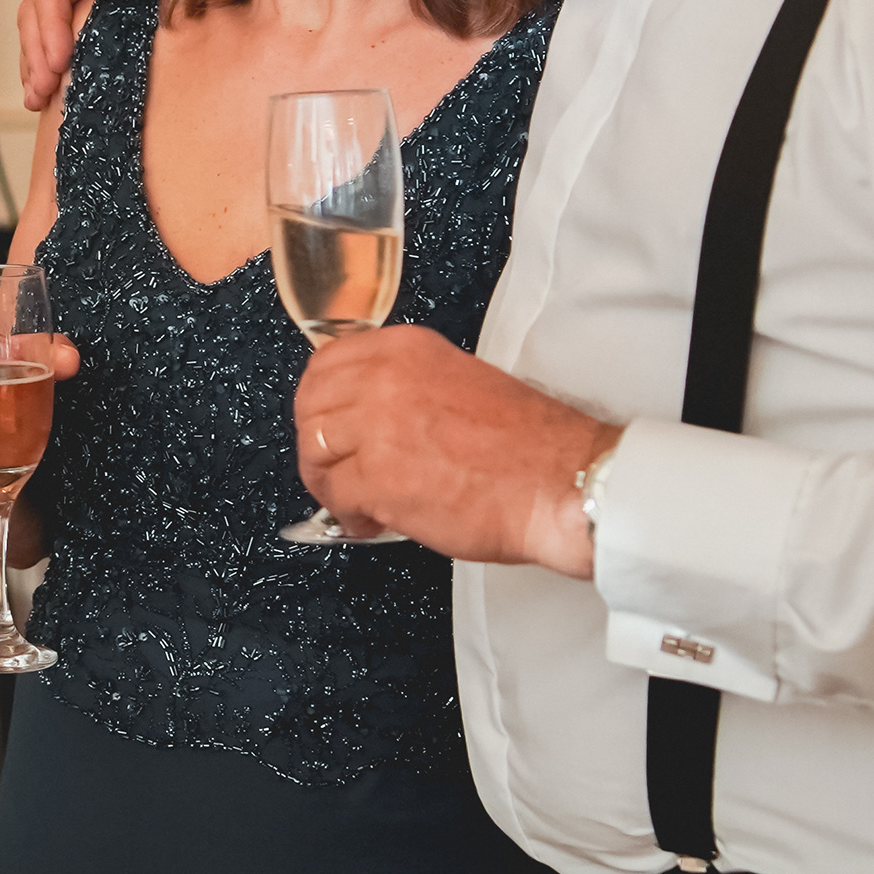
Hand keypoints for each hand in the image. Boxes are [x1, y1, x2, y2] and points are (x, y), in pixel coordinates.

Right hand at [15, 0, 197, 111]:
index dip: (50, 28)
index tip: (60, 61)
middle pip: (36, 12)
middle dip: (37, 52)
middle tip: (45, 89)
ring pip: (37, 29)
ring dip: (33, 64)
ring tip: (37, 98)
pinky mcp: (84, 13)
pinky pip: (52, 40)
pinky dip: (44, 66)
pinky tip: (44, 93)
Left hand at [290, 325, 610, 571]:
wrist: (563, 484)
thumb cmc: (530, 446)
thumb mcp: (460, 382)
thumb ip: (406, 389)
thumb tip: (367, 416)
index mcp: (406, 350)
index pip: (326, 363)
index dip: (319, 402)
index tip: (327, 425)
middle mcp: (385, 380)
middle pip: (311, 407)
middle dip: (318, 444)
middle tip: (334, 470)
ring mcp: (377, 427)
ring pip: (315, 452)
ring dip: (328, 482)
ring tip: (354, 502)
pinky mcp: (378, 478)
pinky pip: (335, 496)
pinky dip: (347, 515)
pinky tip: (371, 522)